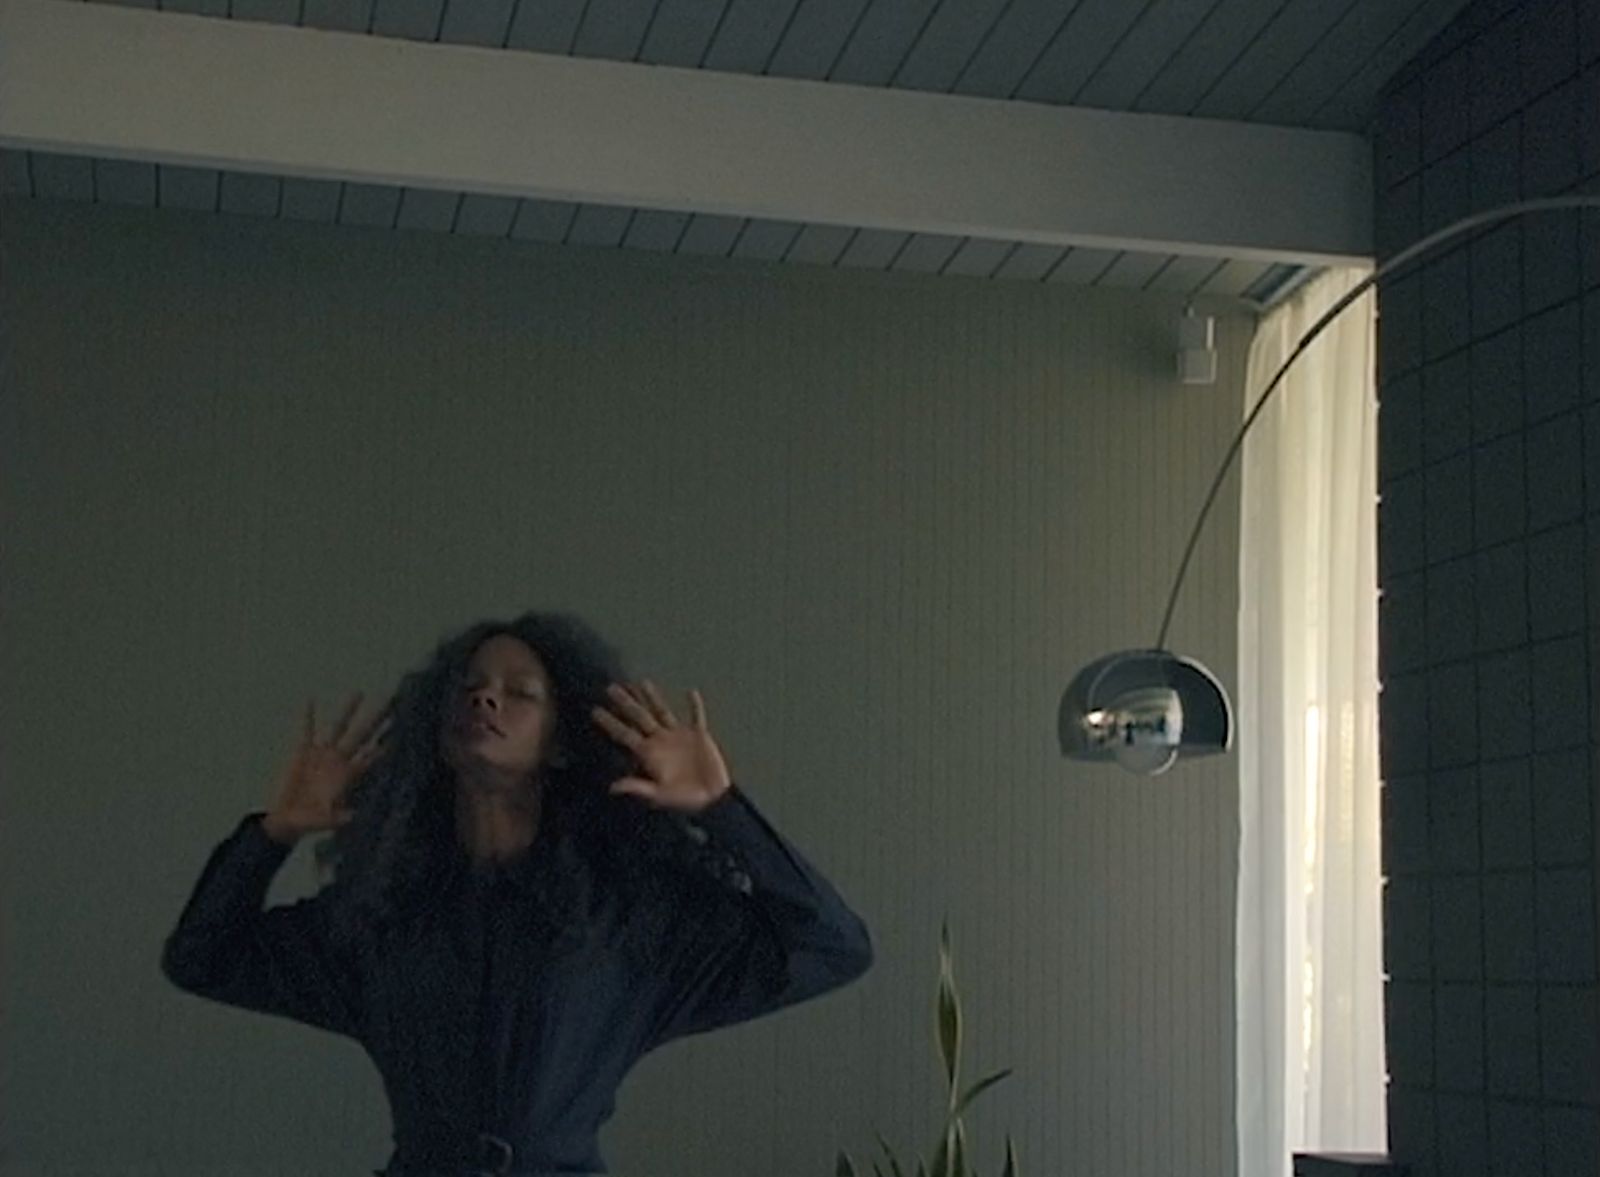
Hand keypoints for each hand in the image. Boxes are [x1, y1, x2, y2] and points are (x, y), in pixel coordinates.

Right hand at [263, 691, 393, 843]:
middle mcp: (339, 761)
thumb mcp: (324, 822)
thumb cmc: (308, 822)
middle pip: (362, 734)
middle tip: (391, 701)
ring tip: (359, 692)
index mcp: (348, 775)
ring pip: (338, 727)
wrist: (286, 819)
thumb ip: (338, 818)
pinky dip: (308, 716)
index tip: (402, 730)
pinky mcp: (303, 752)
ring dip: (348, 710)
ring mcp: (322, 754)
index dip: (385, 746)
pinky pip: (306, 730)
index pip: (372, 757)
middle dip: (376, 719)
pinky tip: (310, 699)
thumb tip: (353, 817)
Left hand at [592, 681, 730, 813]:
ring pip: (662, 712)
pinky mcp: (699, 736)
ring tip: (642, 682)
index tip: (595, 711)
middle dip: (626, 702)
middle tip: (611, 687)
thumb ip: (638, 787)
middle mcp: (660, 741)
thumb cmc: (684, 800)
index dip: (610, 723)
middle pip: (640, 717)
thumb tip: (612, 787)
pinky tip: (691, 692)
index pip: (625, 734)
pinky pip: (697, 717)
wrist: (711, 800)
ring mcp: (679, 736)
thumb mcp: (659, 795)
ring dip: (653, 698)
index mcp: (649, 754)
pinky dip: (695, 706)